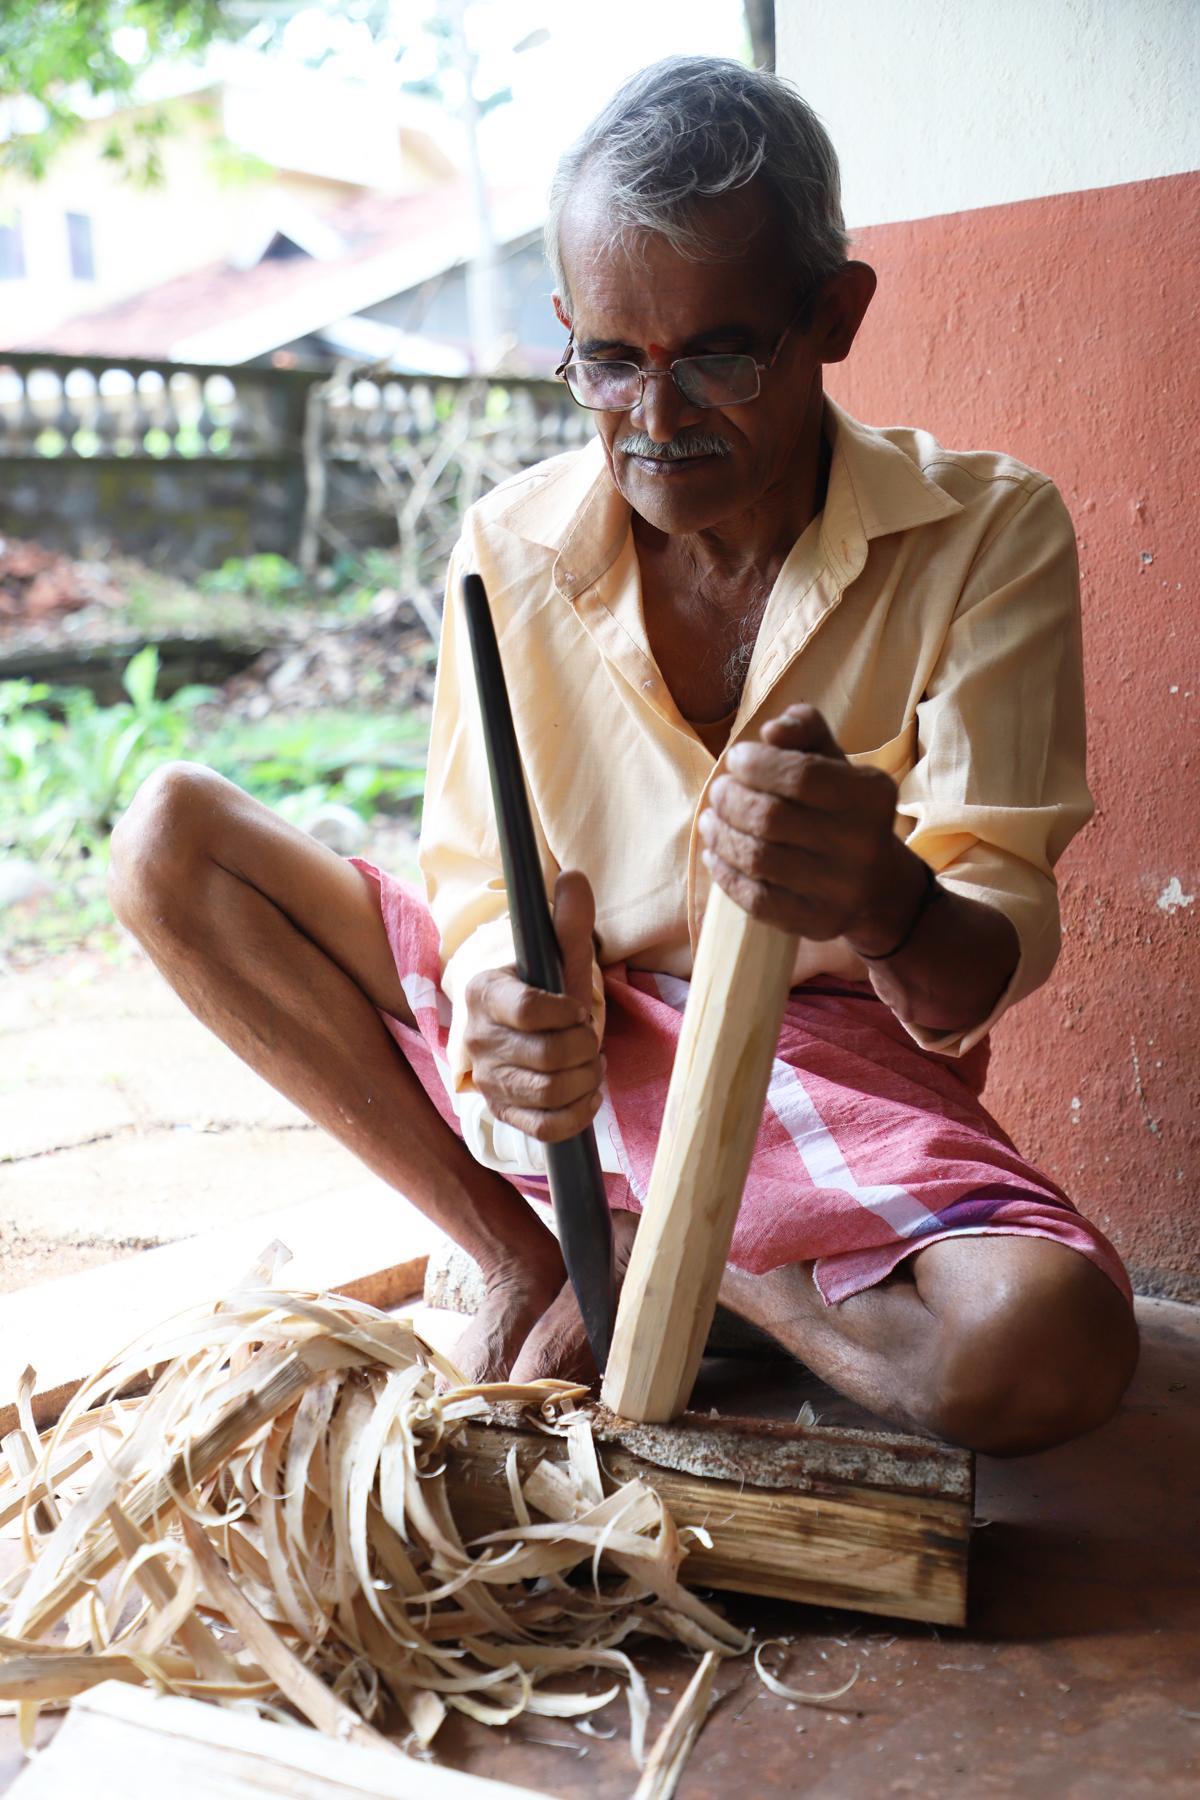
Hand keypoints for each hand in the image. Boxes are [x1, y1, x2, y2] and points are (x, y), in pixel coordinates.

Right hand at [463, 870, 603, 1141]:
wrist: (518, 1031)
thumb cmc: (541, 990)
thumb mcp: (554, 956)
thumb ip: (567, 922)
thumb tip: (574, 878)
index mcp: (484, 993)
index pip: (530, 1011)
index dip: (568, 1013)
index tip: (577, 1008)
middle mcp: (478, 1040)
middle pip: (550, 1057)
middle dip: (585, 1048)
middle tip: (589, 1037)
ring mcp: (489, 1080)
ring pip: (550, 1093)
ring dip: (586, 1079)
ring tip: (590, 1063)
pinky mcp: (503, 1112)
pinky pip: (546, 1128)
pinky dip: (577, 1114)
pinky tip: (587, 1093)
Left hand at [699, 703, 926, 950]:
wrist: (877, 883)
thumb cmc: (841, 807)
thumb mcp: (832, 760)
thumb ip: (803, 731)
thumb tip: (771, 731)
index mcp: (871, 795)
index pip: (801, 776)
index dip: (756, 765)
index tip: (736, 759)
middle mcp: (862, 844)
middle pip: (771, 819)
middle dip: (731, 800)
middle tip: (719, 792)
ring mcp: (841, 889)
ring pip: (758, 859)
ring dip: (721, 835)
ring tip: (711, 820)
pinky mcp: (818, 923)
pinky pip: (756, 900)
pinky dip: (725, 874)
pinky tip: (716, 854)